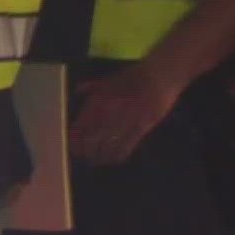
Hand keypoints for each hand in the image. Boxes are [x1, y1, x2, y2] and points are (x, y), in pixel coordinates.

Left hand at [68, 61, 185, 165]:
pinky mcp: (141, 127)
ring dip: (102, 158)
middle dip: (88, 154)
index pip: (78, 130)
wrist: (159, 74)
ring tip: (101, 161)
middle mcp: (107, 114)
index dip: (75, 144)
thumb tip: (78, 90)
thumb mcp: (108, 79)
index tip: (75, 151)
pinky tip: (117, 159)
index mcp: (96, 102)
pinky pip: (126, 147)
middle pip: (91, 143)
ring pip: (107, 148)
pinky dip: (119, 156)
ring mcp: (124, 121)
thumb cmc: (133, 75)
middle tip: (88, 159)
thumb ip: (92, 87)